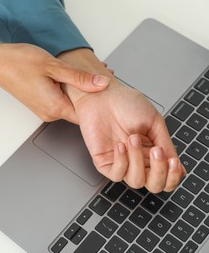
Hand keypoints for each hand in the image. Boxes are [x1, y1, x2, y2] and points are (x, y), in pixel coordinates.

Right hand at [0, 43, 109, 122]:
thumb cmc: (19, 62)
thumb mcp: (53, 66)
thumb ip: (79, 77)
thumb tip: (101, 84)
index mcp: (54, 107)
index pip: (86, 115)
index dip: (100, 103)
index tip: (109, 91)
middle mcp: (50, 113)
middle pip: (79, 110)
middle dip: (92, 94)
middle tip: (101, 75)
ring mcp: (44, 110)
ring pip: (70, 104)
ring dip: (80, 91)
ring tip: (86, 73)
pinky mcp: (41, 104)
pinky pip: (61, 101)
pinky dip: (68, 90)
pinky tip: (70, 76)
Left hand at [59, 48, 185, 192]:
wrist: (102, 95)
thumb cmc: (125, 103)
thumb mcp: (154, 121)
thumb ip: (166, 144)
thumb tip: (180, 167)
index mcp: (152, 151)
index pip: (166, 176)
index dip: (172, 175)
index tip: (173, 161)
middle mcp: (138, 159)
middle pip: (154, 185)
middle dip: (159, 172)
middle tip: (156, 151)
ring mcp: (121, 162)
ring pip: (136, 181)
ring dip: (137, 160)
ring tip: (133, 139)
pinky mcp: (104, 162)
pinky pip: (116, 175)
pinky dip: (121, 162)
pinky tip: (120, 145)